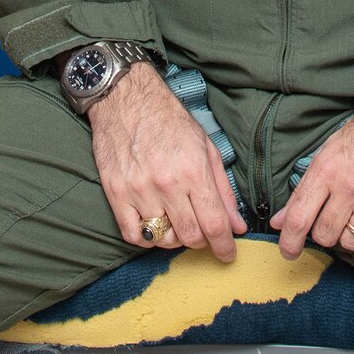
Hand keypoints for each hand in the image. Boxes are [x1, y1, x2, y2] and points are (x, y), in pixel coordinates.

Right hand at [85, 61, 245, 261]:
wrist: (126, 98)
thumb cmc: (169, 120)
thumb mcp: (206, 148)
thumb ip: (223, 190)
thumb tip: (237, 226)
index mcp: (193, 171)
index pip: (214, 224)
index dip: (225, 246)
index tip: (228, 254)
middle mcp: (166, 184)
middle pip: (190, 236)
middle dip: (202, 241)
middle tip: (202, 231)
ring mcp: (138, 190)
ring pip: (162, 238)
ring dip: (174, 238)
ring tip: (177, 222)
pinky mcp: (116, 193)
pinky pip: (133, 234)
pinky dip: (146, 238)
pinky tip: (153, 225)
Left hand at [270, 83, 353, 258]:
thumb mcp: (331, 150)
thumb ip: (305, 188)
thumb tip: (280, 221)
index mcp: (327, 168)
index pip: (299, 217)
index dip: (289, 241)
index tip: (288, 251)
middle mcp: (350, 186)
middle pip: (324, 235)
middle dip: (323, 233)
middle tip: (331, 219)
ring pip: (351, 242)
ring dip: (348, 235)